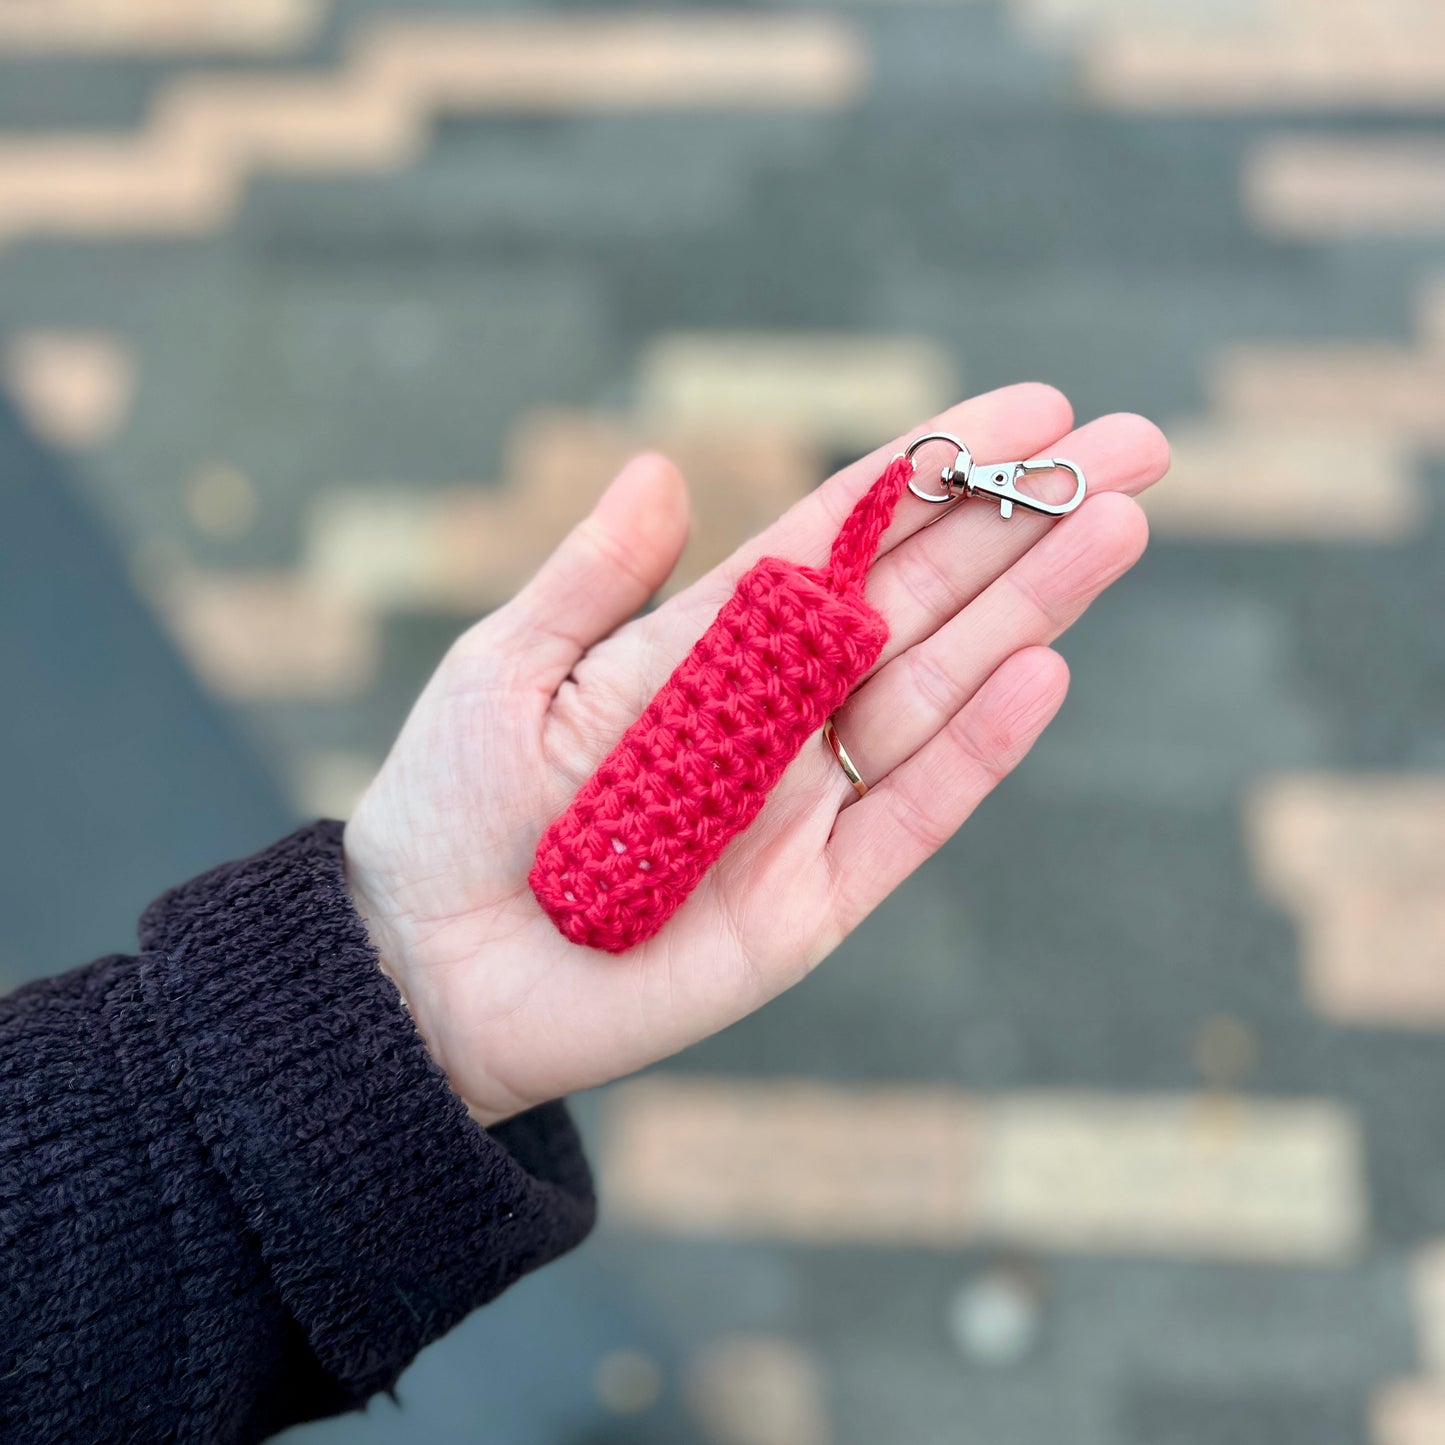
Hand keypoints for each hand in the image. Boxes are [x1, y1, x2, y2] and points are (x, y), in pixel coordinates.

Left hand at [343, 384, 1168, 1124]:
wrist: (430, 972)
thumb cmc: (453, 810)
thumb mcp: (506, 672)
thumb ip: (591, 579)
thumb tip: (658, 467)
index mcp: (707, 646)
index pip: (843, 539)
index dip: (934, 471)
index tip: (1031, 406)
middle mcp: (777, 715)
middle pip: (922, 600)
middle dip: (1025, 522)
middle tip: (1136, 444)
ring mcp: (806, 804)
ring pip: (938, 690)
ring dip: (1029, 610)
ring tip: (1116, 525)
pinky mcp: (815, 899)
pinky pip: (911, 815)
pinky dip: (978, 748)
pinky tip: (1043, 669)